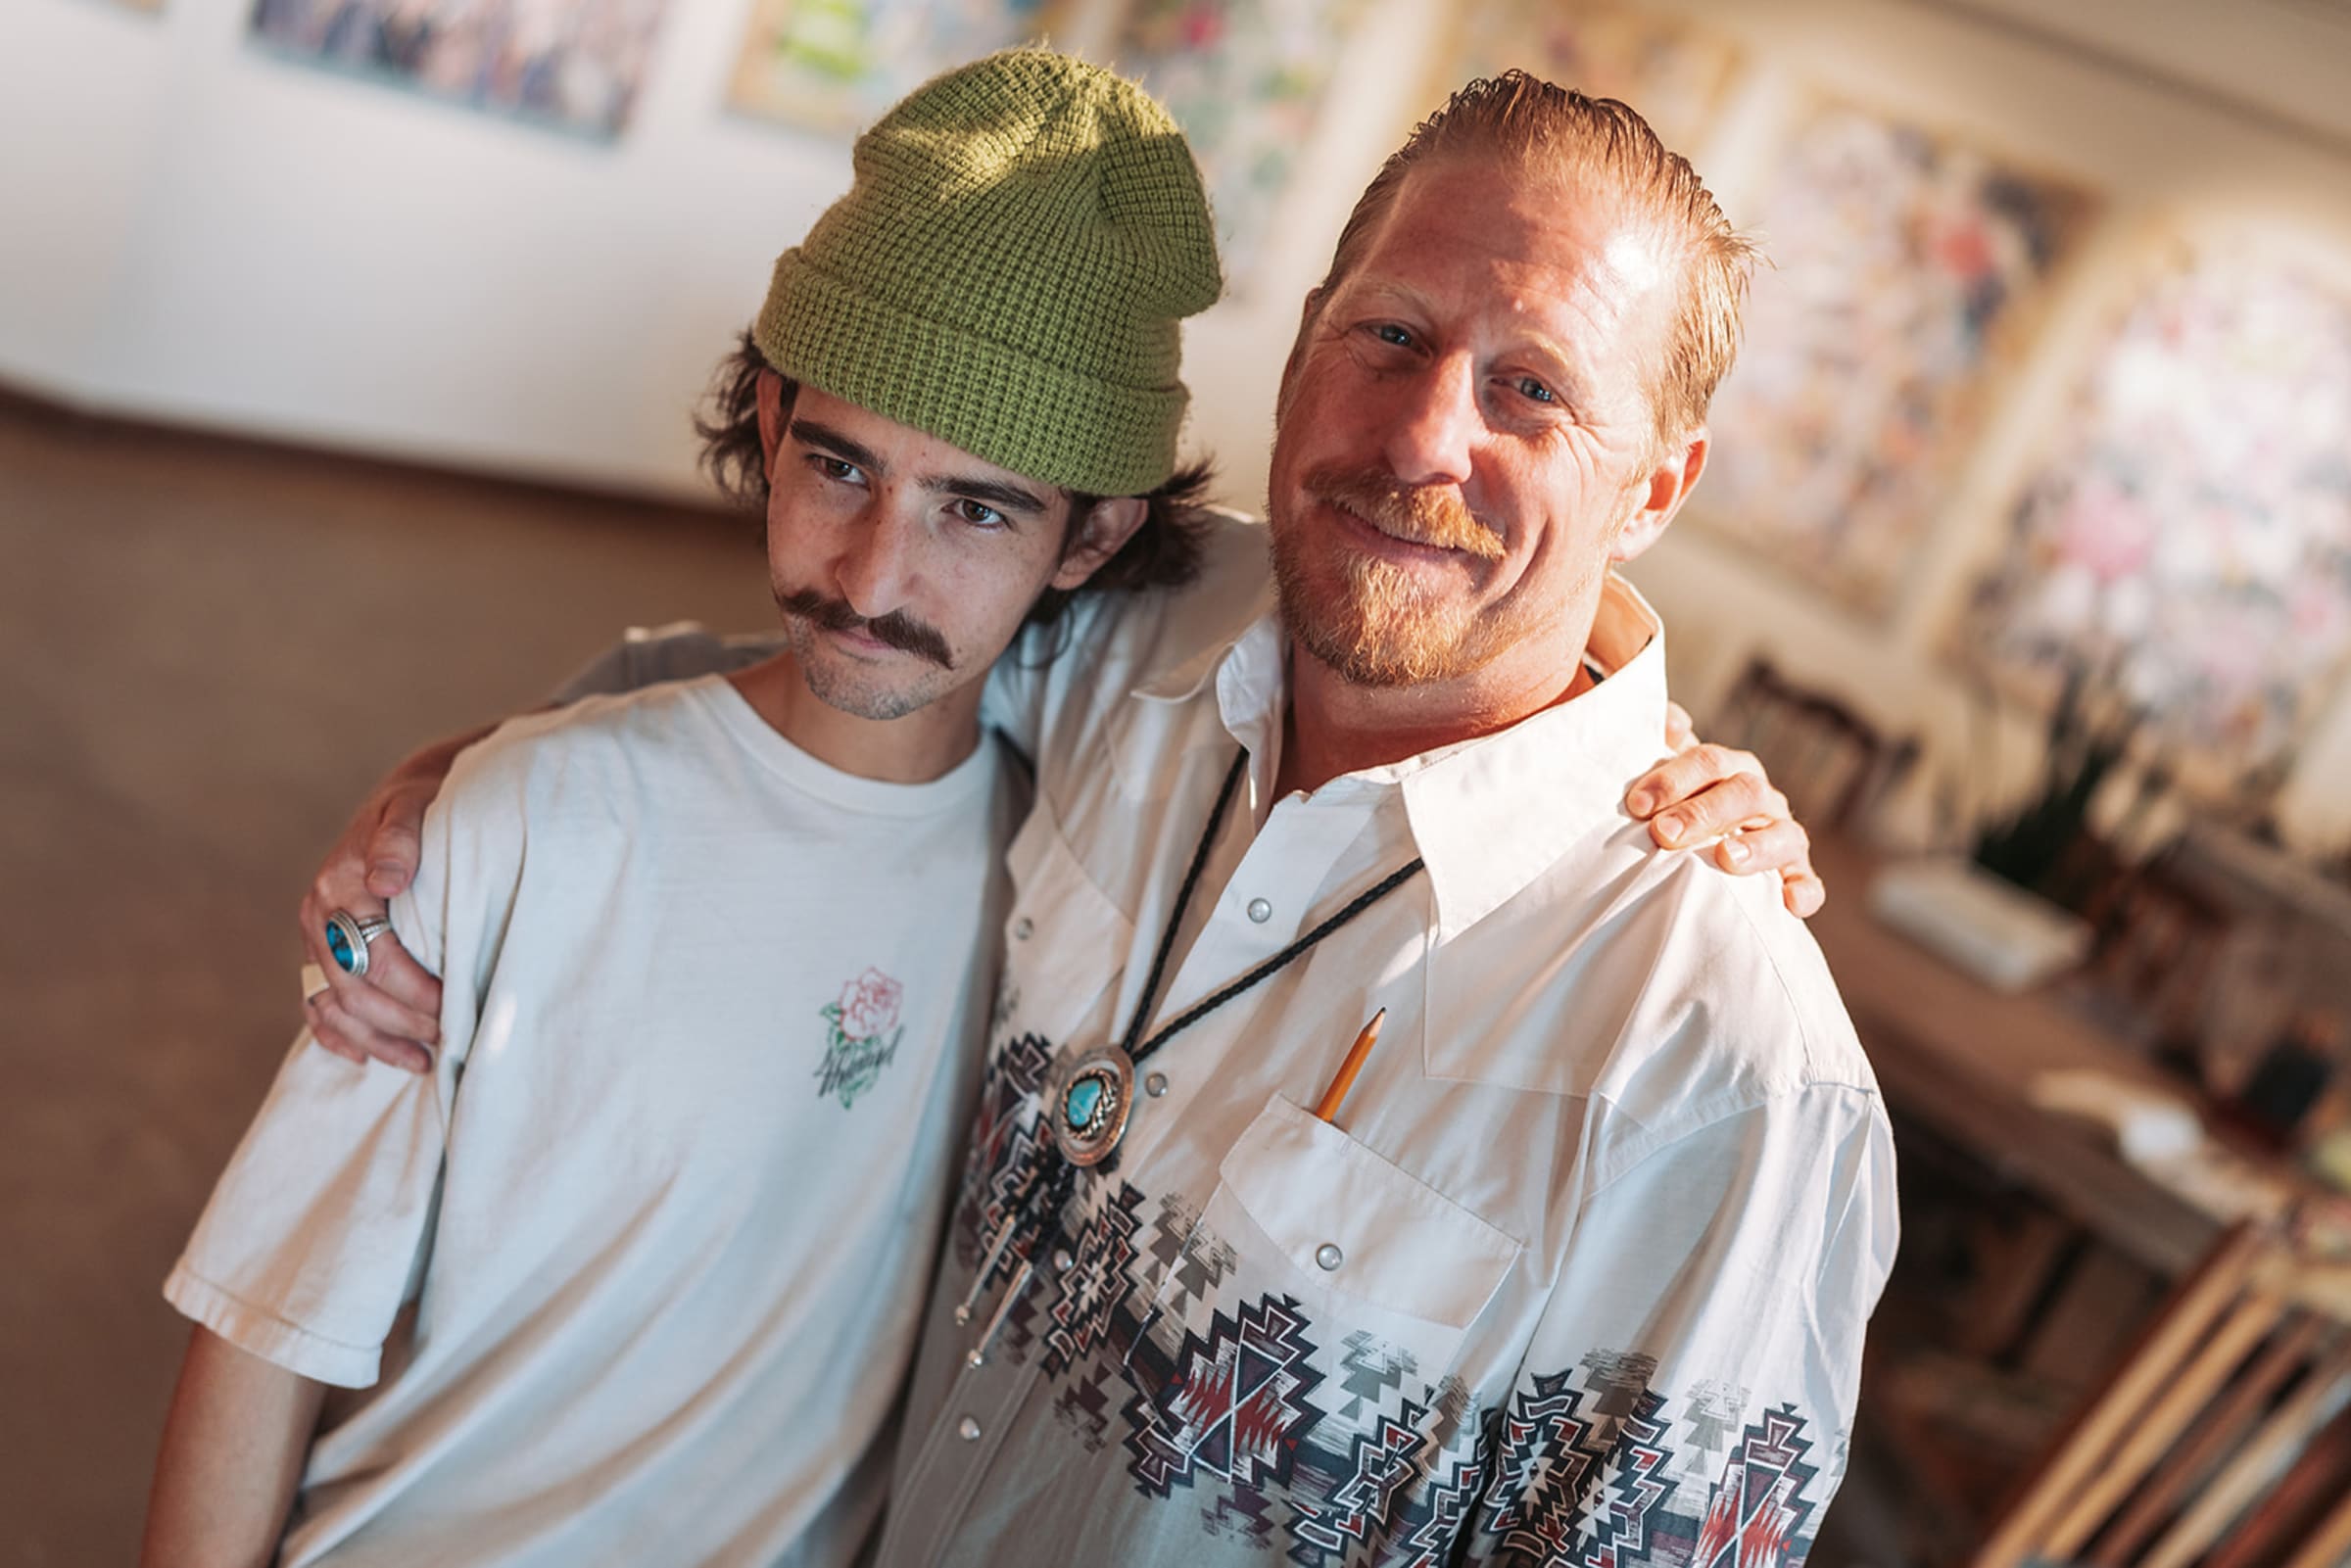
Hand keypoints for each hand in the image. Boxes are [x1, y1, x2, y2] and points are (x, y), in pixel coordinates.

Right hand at [297, 760, 451, 1073]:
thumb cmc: (422, 805)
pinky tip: (366, 1059)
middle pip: (353, 989)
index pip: (374, 956)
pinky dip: (337, 1036)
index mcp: (339, 884)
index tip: (453, 1008)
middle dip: (402, 1022)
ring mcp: (314, 937)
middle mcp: (317, 914)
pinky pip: (316, 1004)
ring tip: (422, 1062)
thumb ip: (401, 841)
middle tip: (450, 1039)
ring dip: (374, 1041)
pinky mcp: (319, 952)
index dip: (414, 990)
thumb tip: (388, 880)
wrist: (404, 801)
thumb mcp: (415, 808)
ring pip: (332, 1005)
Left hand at [1624, 701, 1823, 917]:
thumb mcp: (1665, 777)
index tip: (1637, 803)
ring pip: (1784, 834)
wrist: (1699, 854)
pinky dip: (1804, 891)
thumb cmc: (1675, 810)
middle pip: (1744, 793)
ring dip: (1757, 846)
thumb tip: (1672, 722)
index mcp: (1730, 770)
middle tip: (1665, 833)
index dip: (1674, 778)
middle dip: (1704, 812)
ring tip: (1726, 858)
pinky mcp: (1796, 875)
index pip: (1709, 762)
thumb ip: (1659, 744)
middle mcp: (1761, 798)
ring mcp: (1783, 836)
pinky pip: (1809, 883)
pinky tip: (1790, 903)